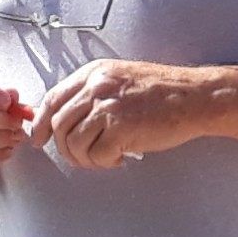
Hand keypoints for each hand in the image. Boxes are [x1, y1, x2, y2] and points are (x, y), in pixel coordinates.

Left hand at [29, 60, 221, 170]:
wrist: (197, 97)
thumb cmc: (165, 92)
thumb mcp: (121, 80)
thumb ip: (93, 94)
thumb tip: (65, 120)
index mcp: (94, 73)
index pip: (52, 99)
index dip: (40, 124)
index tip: (40, 140)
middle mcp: (96, 87)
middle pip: (59, 125)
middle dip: (65, 148)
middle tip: (81, 157)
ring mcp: (108, 107)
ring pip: (74, 143)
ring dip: (85, 159)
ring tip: (104, 158)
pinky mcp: (121, 128)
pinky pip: (96, 155)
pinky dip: (104, 163)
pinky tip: (119, 159)